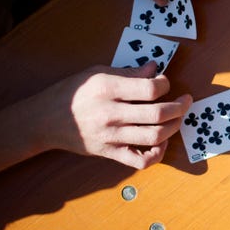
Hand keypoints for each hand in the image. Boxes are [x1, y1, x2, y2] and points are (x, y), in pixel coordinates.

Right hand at [36, 61, 191, 167]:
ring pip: (154, 136)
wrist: (44, 120)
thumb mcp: (98, 73)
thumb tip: (155, 69)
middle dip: (180, 106)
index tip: (165, 82)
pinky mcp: (110, 153)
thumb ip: (129, 73)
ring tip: (179, 118)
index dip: (166, 84)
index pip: (150, 89)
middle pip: (158, 114)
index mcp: (108, 89)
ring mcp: (111, 136)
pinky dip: (157, 155)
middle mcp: (111, 114)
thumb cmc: (73, 92)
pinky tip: (162, 143)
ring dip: (174, 127)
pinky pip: (140, 161)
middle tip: (186, 101)